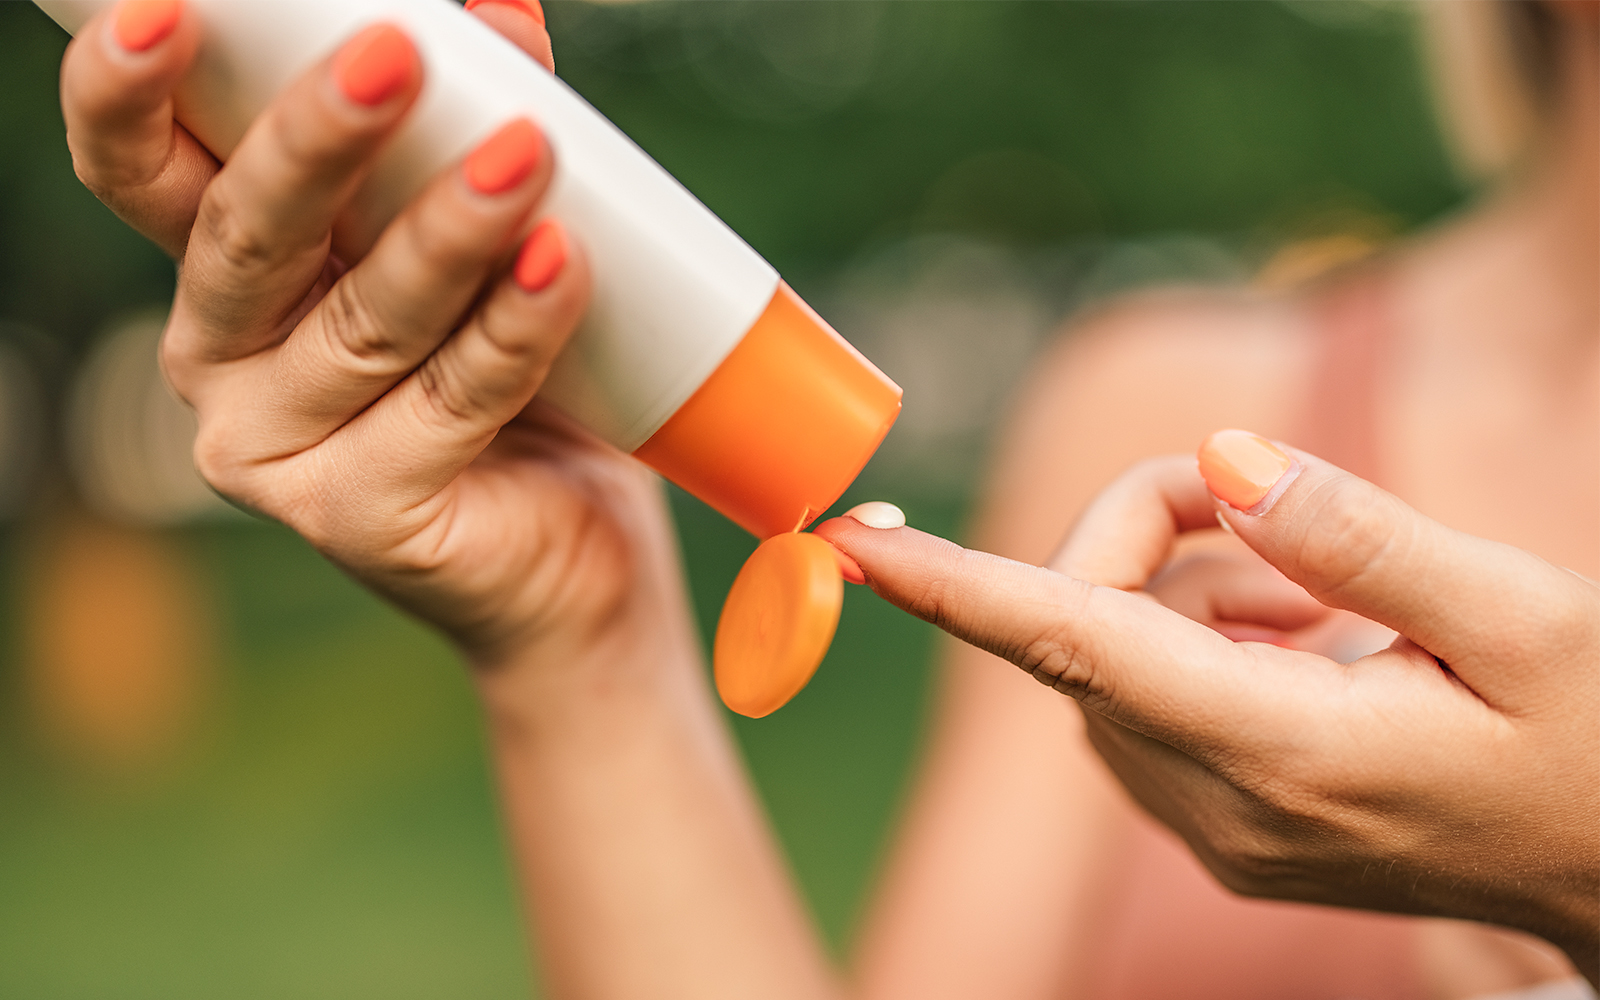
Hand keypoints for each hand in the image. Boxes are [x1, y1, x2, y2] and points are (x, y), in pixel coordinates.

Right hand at [61, 1, 688, 670]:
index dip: (126, 93)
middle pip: (248, 235)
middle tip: (394, 56)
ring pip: (364, 322)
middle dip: (319, 139)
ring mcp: (277, 450)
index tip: (163, 13)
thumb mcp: (483, 236)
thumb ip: (473, 130)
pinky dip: (513, 331)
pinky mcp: (357, 518)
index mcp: (229, 269)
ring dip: (448, 233)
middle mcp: (223, 357)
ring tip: (527, 156)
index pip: (143, 171)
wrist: (576, 541)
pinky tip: (564, 267)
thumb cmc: (517, 374)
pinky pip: (446, 405)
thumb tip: (503, 19)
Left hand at [816, 431, 1599, 982]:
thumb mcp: (1524, 617)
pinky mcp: (1222, 830)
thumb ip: (1359, 535)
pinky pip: (1139, 701)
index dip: (954, 590)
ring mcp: (1213, 832)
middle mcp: (1222, 809)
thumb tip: (1218, 458)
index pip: (1075, 650)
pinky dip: (1191, 637)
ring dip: (1178, 586)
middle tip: (1272, 500)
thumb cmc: (1597, 740)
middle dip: (1146, 532)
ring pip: (1103, 660)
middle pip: (1085, 625)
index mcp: (1289, 754)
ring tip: (1320, 597)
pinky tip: (1301, 637)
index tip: (848, 539)